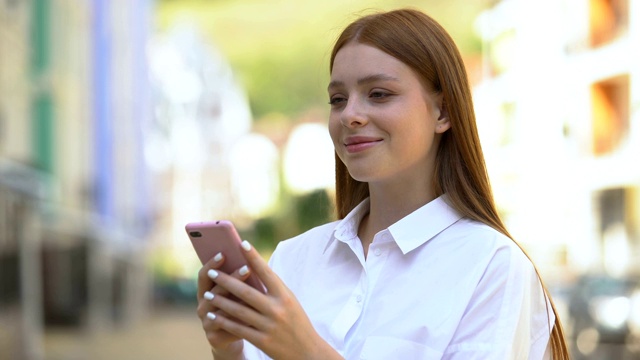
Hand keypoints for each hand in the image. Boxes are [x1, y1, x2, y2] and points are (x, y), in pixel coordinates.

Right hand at [196, 253, 247, 358]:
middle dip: (231, 278)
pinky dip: (239, 320)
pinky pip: (227, 327)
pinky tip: (253, 313)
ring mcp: (206, 322)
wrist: (234, 338)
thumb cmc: (238, 308)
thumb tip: (251, 260)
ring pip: (221, 309)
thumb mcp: (237, 293)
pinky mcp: (213, 337)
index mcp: (206, 291)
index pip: (204, 274)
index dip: (211, 264)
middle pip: (215, 290)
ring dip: (237, 299)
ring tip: (253, 291)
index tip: (224, 253)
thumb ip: (239, 280)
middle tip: (247, 268)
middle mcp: (202, 305)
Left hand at [205, 241, 342, 359]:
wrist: (308, 353)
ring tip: (208, 294)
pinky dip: (224, 321)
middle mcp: (277, 308)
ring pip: (239, 310)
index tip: (241, 244)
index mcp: (285, 296)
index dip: (254, 257)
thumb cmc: (297, 323)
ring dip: (221, 301)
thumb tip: (251, 272)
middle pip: (246, 291)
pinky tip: (213, 315)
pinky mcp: (263, 341)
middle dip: (226, 280)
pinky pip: (239, 328)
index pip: (267, 272)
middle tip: (211, 272)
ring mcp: (269, 325)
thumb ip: (273, 290)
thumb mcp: (290, 302)